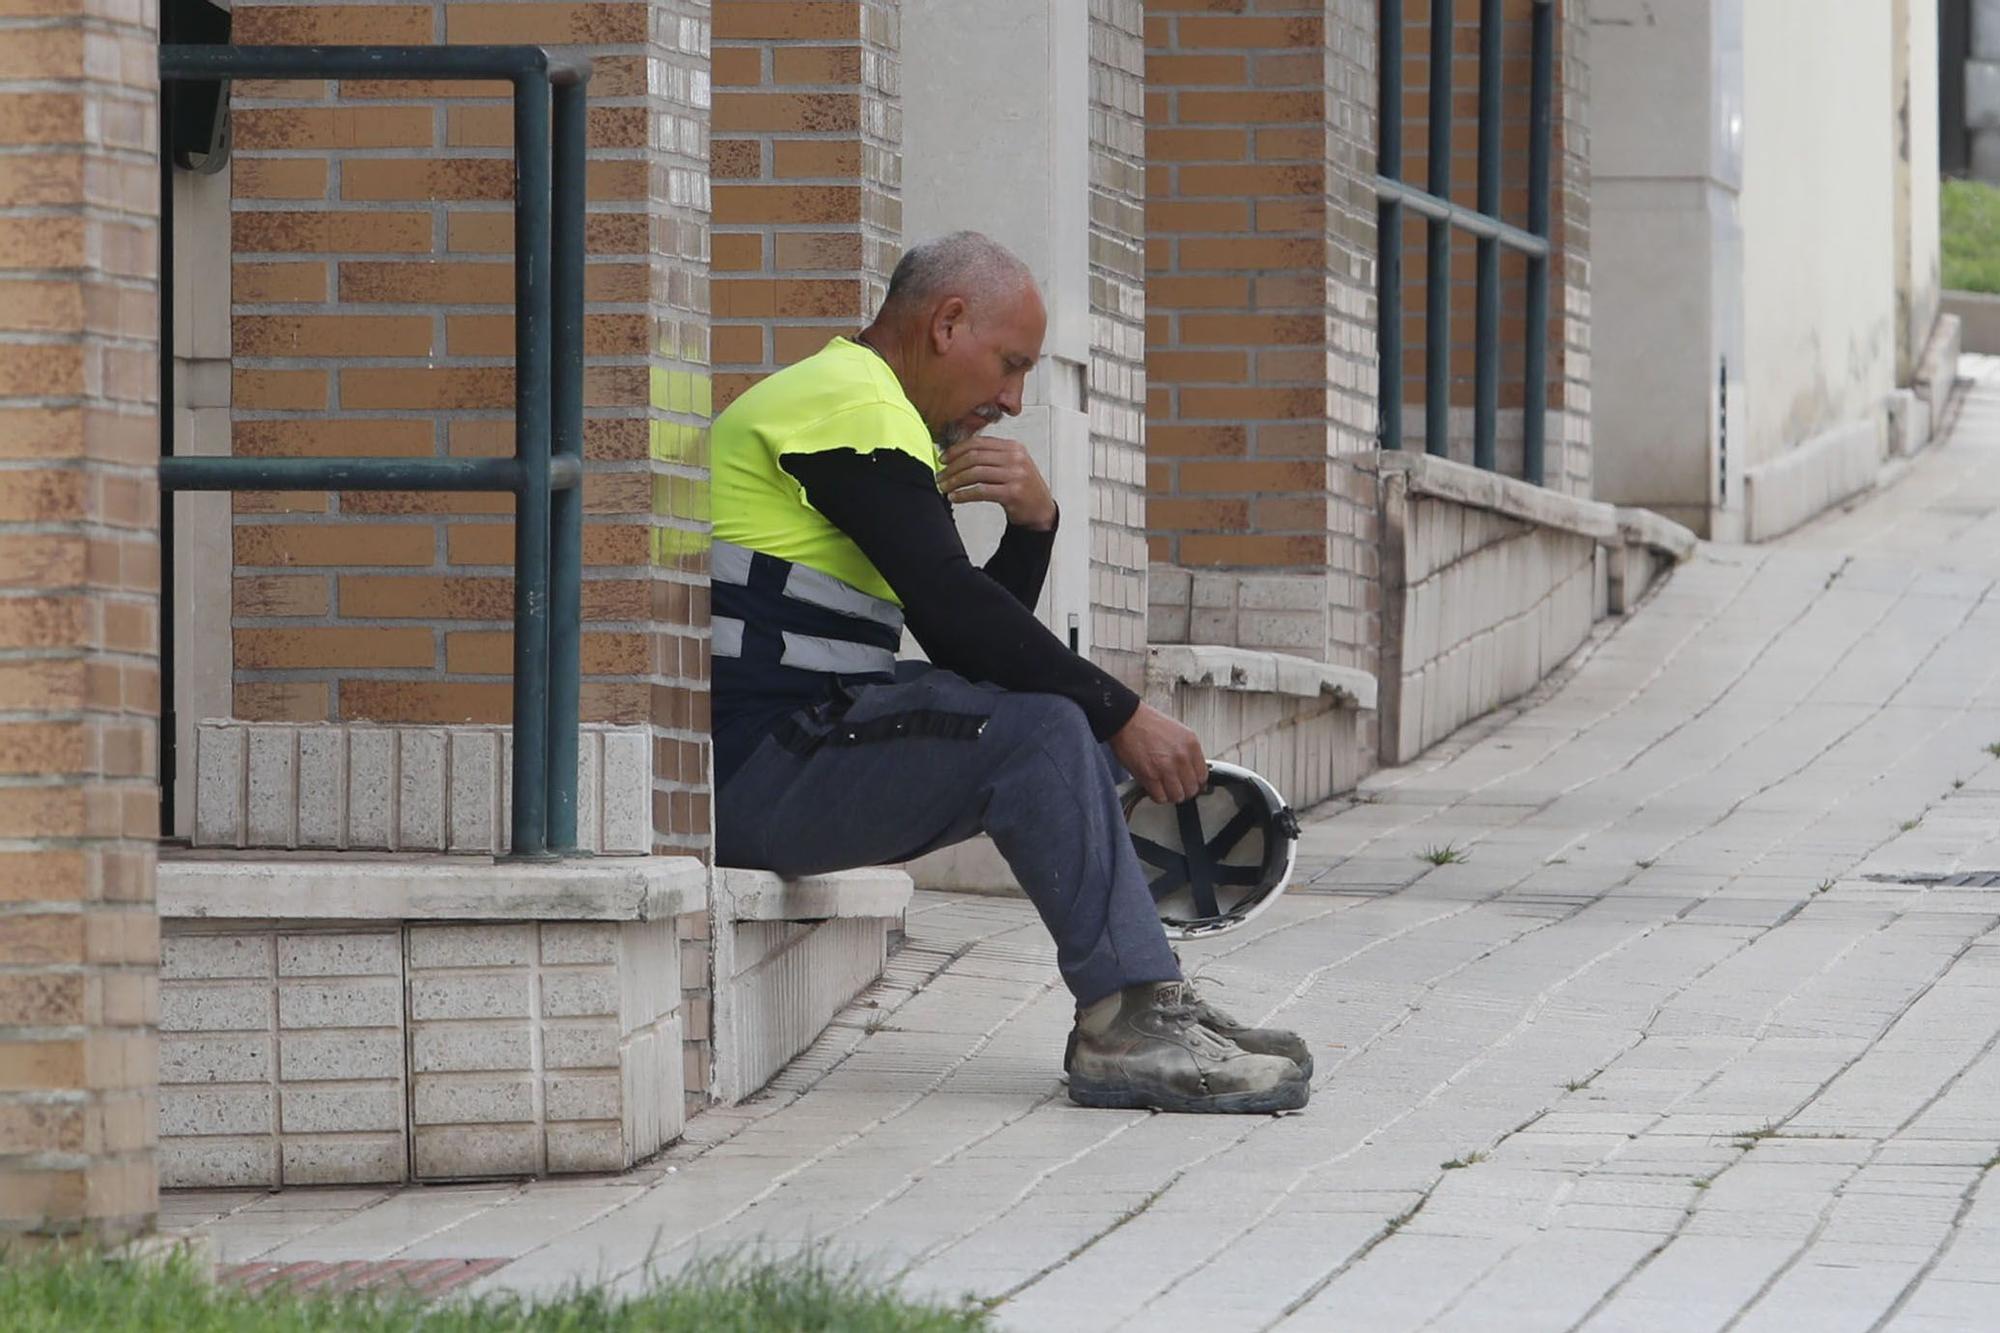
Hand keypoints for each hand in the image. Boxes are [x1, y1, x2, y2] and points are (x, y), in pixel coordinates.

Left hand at [938, 436, 1056, 530]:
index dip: (957, 450)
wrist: (1040, 510)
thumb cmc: (1023, 488)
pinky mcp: (1012, 493)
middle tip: (941, 476)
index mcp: (1013, 447)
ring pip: (975, 473)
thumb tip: (957, 457)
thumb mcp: (1011, 465)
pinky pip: (981, 491)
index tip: (943, 459)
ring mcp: (1015, 475)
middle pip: (974, 457)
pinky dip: (964, 494)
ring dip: (955, 481)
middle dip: (952, 467)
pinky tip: (955, 497)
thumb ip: (990, 457)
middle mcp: (1015, 458)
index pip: (979, 442)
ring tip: (945, 488)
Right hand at [1110, 703, 1207, 805]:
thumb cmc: (1148, 724)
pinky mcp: (1150, 776)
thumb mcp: (1178, 733)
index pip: (1203, 776)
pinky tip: (1153, 787)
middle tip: (1175, 786)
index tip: (1189, 783)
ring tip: (1163, 788)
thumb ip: (1187, 752)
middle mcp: (1181, 757)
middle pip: (1191, 789)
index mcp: (1191, 745)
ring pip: (1177, 796)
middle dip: (1183, 790)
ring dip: (1170, 795)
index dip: (1195, 782)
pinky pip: (1160, 797)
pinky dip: (1157, 796)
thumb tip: (1191, 771)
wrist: (1126, 719)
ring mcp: (1166, 768)